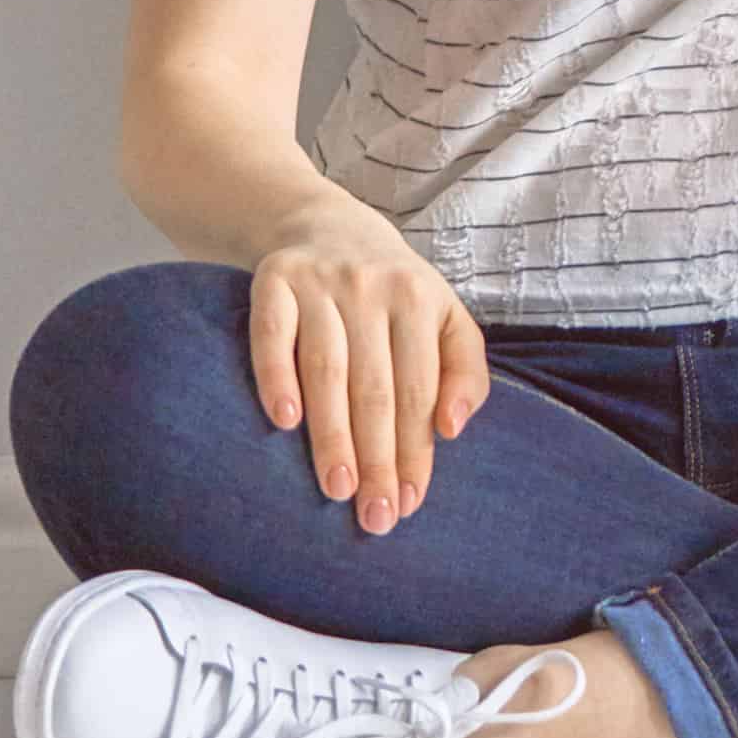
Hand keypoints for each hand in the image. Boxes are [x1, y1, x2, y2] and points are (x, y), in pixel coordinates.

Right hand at [245, 194, 489, 535]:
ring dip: (332, 433)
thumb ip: (465, 370)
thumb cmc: (392, 290)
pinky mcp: (273, 280)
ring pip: (328, 368)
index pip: (420, 390)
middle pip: (377, 387)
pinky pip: (272, 335)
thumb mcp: (443, 317)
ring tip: (337, 489)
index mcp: (422, 300)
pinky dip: (276, 377)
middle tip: (375, 516)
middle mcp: (373, 289)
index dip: (417, 450)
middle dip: (379, 457)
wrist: (323, 221)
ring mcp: (321, 284)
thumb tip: (452, 429)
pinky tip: (283, 422)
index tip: (409, 504)